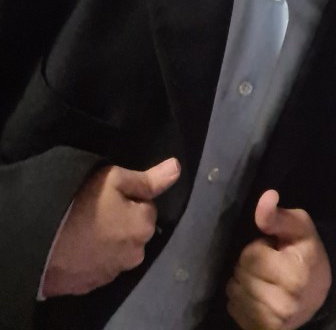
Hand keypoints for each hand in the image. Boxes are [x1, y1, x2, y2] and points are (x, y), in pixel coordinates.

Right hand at [43, 157, 180, 296]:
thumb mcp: (115, 179)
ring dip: (109, 240)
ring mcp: (113, 273)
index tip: (109, 196)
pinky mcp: (92, 284)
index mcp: (144, 227)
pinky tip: (78, 246)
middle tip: (96, 210)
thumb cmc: (81, 204)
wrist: (41, 242)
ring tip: (85, 228)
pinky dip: (94, 256)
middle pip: (135, 230)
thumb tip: (177, 169)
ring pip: (119, 249)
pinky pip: (100, 265)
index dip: (130, 198)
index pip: (147, 207)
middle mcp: (135, 255)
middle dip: (122, 220)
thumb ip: (149, 178)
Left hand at [226, 190, 330, 329]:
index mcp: (294, 276)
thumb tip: (266, 197)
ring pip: (234, 291)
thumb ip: (278, 215)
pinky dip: (240, 297)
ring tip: (263, 278)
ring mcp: (272, 322)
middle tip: (269, 264)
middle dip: (249, 264)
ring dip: (243, 280)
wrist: (318, 294)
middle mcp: (283, 304)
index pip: (250, 256)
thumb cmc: (307, 254)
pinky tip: (257, 292)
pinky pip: (233, 307)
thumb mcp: (300, 227)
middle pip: (240, 273)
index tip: (274, 250)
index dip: (259, 247)